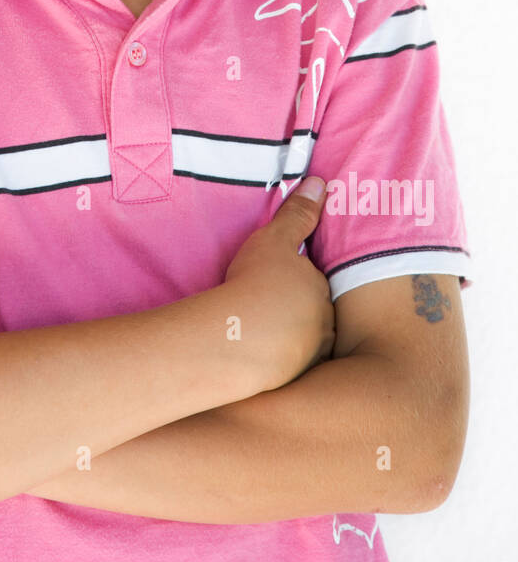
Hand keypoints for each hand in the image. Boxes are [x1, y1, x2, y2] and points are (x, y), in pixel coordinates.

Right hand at [221, 176, 334, 392]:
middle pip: (312, 316)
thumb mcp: (273, 240)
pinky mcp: (291, 380)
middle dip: (295, 314)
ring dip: (286, 340)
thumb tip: (319, 182)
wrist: (238, 336)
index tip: (272, 284)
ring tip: (257, 337)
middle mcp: (324, 325)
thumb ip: (297, 214)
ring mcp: (310, 355)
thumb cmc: (256, 282)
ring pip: (302, 343)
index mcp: (321, 291)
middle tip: (265, 311)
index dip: (293, 282)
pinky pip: (285, 367)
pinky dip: (274, 362)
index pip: (312, 284)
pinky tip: (253, 359)